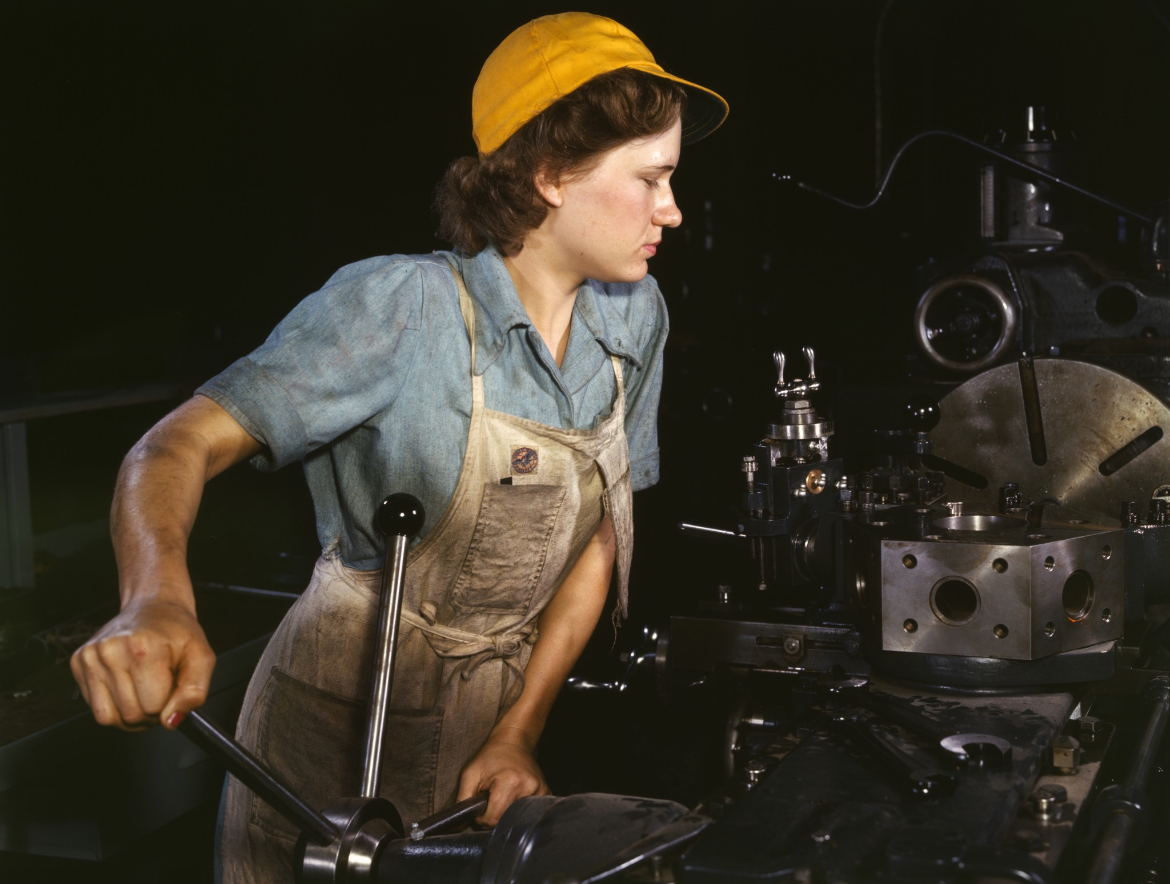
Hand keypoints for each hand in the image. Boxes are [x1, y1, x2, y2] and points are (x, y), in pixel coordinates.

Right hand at [70, 598, 215, 730]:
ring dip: (130, 713)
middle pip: (131, 715)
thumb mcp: (201, 657)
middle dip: (150, 711)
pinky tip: (126, 684)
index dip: (168, 705)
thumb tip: (172, 721)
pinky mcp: (78, 662)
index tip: (171, 689)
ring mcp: (91, 656)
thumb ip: (194, 692)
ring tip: (143, 689)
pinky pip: (95, 708)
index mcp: (143, 648)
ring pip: (108, 718)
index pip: (154, 707)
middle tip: (158, 689)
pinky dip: (113, 705)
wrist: (153, 606)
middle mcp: (111, 651)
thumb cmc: (176, 631)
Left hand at [457, 727, 548, 825]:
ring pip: (516, 819)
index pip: (493, 819)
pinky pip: (527, 814)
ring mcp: (541, 791)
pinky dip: (516, 810)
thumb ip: (462, 800)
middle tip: (490, 799)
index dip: (481, 817)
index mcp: (511, 782)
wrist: (513, 741)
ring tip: (502, 796)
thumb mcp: (470, 774)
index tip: (481, 803)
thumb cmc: (490, 756)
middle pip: (505, 820)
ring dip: (505, 813)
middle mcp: (530, 788)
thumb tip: (457, 826)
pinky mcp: (546, 793)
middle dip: (493, 816)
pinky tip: (513, 797)